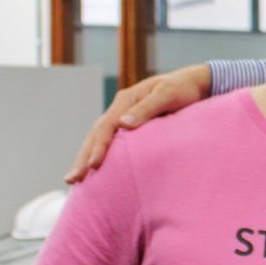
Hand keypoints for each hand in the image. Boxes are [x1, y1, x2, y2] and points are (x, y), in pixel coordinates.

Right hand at [65, 65, 211, 182]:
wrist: (194, 84)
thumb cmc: (183, 90)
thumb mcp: (168, 95)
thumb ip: (148, 108)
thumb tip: (123, 124)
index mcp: (126, 100)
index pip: (106, 126)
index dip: (99, 146)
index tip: (93, 165)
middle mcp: (120, 109)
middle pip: (95, 134)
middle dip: (82, 157)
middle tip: (71, 179)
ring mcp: (123, 117)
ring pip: (98, 139)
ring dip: (85, 158)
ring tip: (74, 180)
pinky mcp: (129, 127)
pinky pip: (110, 141)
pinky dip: (99, 154)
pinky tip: (93, 170)